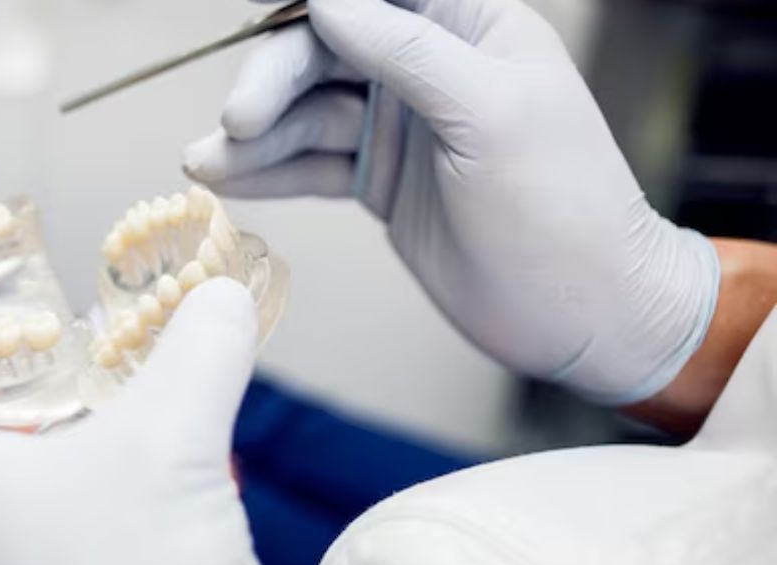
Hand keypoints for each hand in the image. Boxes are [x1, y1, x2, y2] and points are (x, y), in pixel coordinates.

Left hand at [0, 277, 268, 564]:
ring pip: (23, 443)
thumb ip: (198, 358)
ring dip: (55, 386)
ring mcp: (36, 541)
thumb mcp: (170, 449)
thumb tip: (219, 293)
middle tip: (13, 293)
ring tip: (106, 337)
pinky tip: (167, 410)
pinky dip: (112, 431)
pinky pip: (84, 475)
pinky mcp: (92, 561)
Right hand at [186, 0, 719, 403]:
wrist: (583, 312)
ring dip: (254, 137)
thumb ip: (405, 51)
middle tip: (235, 122)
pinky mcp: (380, 179)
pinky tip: (228, 182)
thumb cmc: (561, 206)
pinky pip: (312, 163)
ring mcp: (400, 124)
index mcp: (470, 27)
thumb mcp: (488, 113)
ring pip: (307, 112)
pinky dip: (270, 172)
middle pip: (324, 50)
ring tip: (202, 164)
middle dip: (273, 82)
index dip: (313, 7)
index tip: (260, 25)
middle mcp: (428, 67)